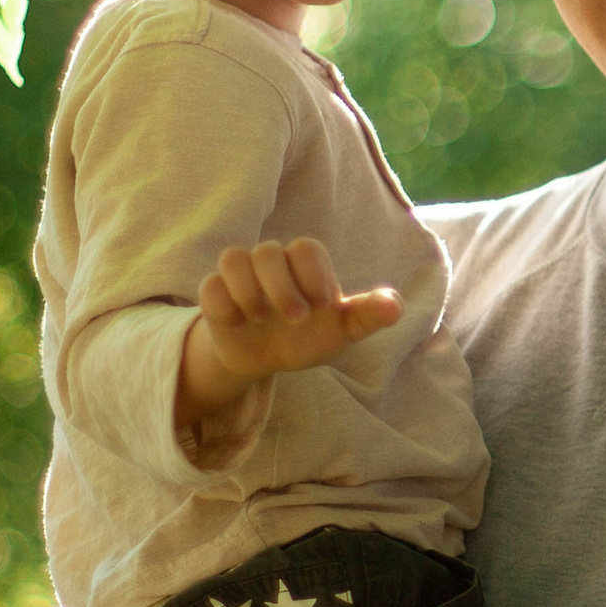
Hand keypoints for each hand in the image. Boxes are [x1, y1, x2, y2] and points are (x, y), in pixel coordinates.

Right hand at [177, 237, 402, 437]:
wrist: (268, 358)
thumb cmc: (310, 336)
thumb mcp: (342, 330)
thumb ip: (367, 315)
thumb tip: (395, 306)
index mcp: (305, 264)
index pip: (307, 248)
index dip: (315, 275)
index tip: (324, 306)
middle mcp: (272, 262)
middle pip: (269, 251)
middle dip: (282, 287)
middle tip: (297, 319)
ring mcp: (241, 275)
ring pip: (234, 258)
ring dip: (249, 291)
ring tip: (261, 318)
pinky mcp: (215, 293)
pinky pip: (210, 287)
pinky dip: (224, 307)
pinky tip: (239, 325)